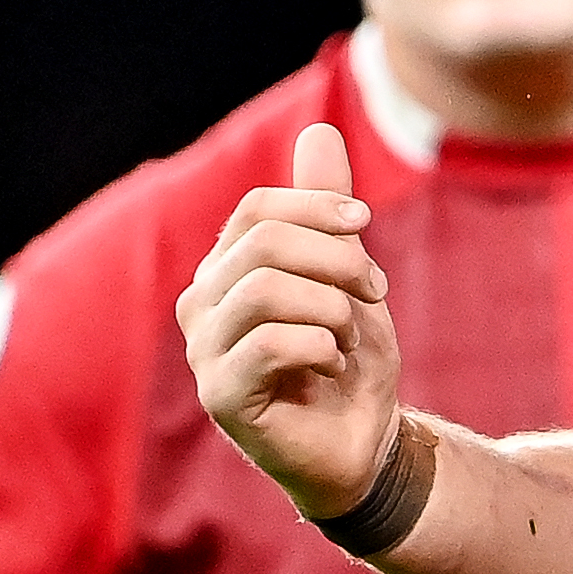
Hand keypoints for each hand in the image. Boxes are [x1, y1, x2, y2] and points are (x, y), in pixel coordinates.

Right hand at [177, 122, 399, 517]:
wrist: (363, 443)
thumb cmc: (349, 359)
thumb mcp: (348, 273)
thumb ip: (327, 209)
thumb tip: (321, 130)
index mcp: (223, 270)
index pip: (256, 208)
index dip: (317, 208)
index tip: (365, 230)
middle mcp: (199, 306)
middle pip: (262, 241)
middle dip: (334, 257)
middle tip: (373, 291)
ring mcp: (204, 352)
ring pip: (264, 288)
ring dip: (331, 306)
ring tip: (351, 335)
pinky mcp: (221, 396)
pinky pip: (270, 342)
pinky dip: (322, 345)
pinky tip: (335, 365)